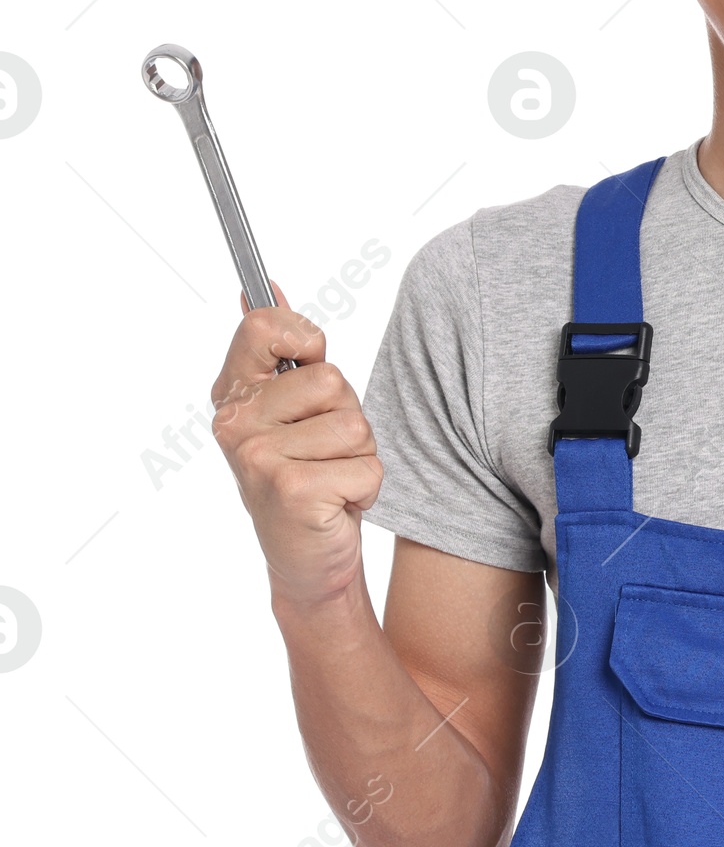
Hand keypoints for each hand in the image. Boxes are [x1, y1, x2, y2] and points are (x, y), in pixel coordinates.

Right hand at [210, 281, 382, 606]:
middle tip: (324, 453)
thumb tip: (262, 285)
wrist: (309, 560)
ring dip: (360, 456)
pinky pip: (367, 466)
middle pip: (332, 379)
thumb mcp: (292, 410)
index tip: (308, 365)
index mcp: (233, 394)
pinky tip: (337, 505)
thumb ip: (280, 348)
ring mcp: (257, 457)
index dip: (305, 339)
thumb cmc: (309, 476)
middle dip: (348, 417)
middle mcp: (235, 422)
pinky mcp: (290, 490)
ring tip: (331, 478)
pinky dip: (367, 489)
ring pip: (355, 425)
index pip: (264, 325)